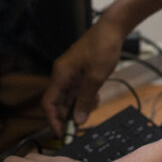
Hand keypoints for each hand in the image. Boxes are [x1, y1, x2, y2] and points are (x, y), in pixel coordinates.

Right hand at [42, 11, 126, 137]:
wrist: (112, 27)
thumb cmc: (103, 48)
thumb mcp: (96, 77)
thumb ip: (86, 100)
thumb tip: (79, 120)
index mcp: (61, 75)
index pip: (49, 103)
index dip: (53, 120)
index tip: (62, 134)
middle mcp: (62, 74)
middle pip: (58, 101)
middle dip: (68, 115)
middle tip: (79, 127)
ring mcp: (71, 71)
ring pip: (69, 96)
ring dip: (79, 105)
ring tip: (93, 106)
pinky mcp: (80, 70)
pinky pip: (77, 89)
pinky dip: (85, 96)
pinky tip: (96, 97)